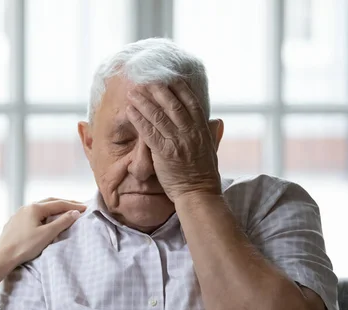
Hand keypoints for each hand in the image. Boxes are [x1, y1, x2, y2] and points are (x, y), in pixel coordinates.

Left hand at [0, 198, 85, 284]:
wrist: (2, 257)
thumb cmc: (25, 246)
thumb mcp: (47, 234)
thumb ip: (62, 222)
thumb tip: (75, 212)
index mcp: (35, 208)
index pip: (58, 204)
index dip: (73, 205)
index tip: (86, 208)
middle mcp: (26, 207)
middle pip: (49, 202)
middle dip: (65, 203)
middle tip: (78, 206)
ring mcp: (19, 214)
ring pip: (40, 208)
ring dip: (54, 208)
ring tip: (64, 211)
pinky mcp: (14, 222)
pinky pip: (33, 214)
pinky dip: (44, 214)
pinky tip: (46, 219)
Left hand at [125, 81, 221, 200]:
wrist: (199, 194)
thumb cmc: (204, 175)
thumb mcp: (213, 150)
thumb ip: (213, 134)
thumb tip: (217, 121)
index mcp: (202, 130)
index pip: (191, 102)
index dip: (179, 88)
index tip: (169, 77)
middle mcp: (191, 133)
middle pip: (173, 105)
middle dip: (158, 90)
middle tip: (146, 80)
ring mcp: (178, 142)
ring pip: (159, 116)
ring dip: (144, 102)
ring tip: (133, 92)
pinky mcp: (165, 153)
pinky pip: (149, 133)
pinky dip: (139, 120)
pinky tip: (130, 111)